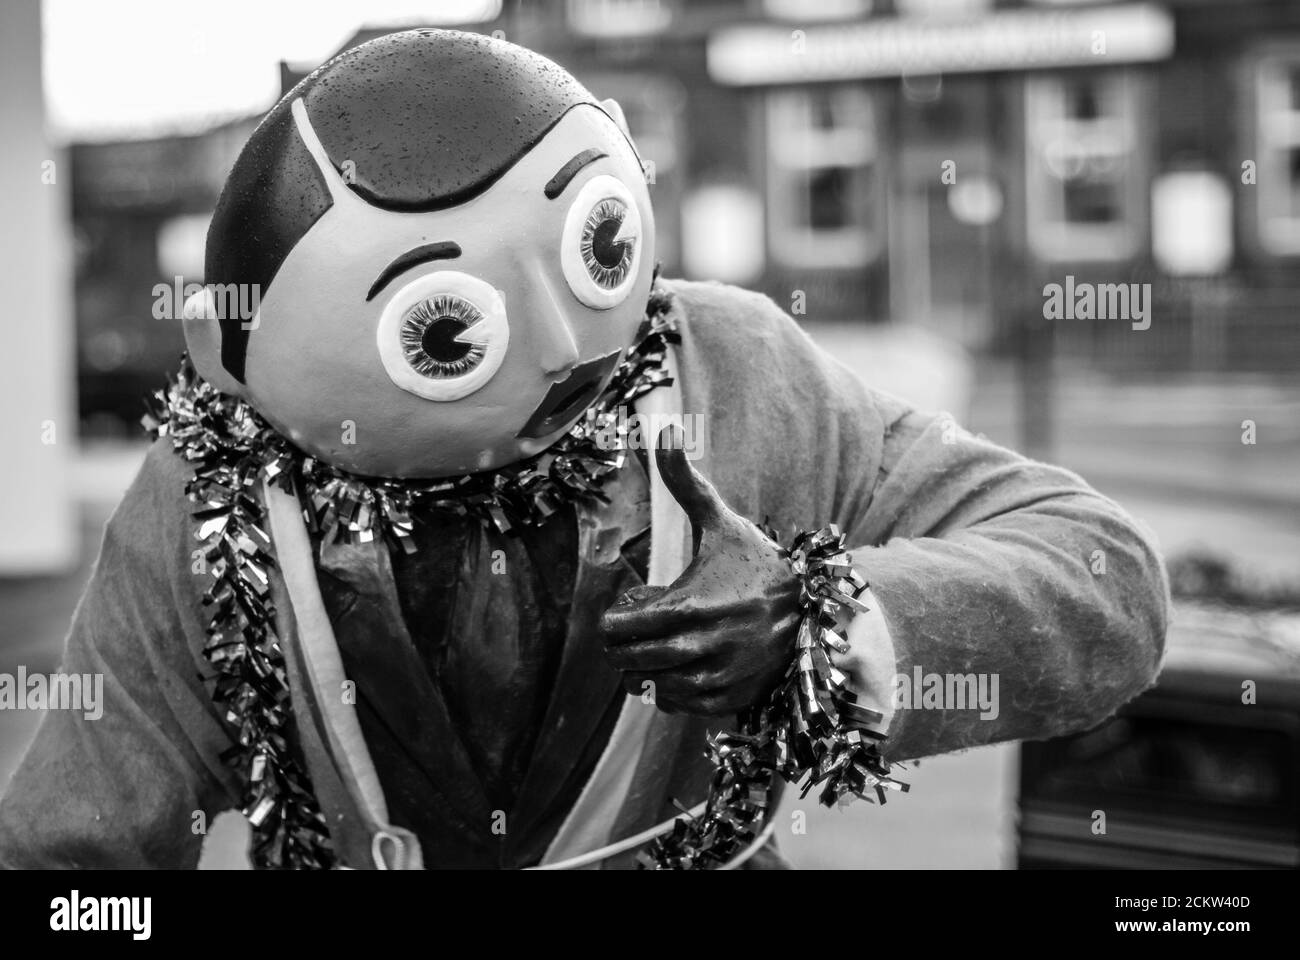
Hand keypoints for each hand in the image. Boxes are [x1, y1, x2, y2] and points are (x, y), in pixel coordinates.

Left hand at [600, 425, 801, 716]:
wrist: (812, 607)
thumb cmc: (756, 562)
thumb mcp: (720, 522)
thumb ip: (685, 481)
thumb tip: (664, 431)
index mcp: (690, 606)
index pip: (618, 631)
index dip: (616, 618)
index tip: (634, 606)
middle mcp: (701, 648)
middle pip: (627, 661)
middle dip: (625, 644)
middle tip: (643, 627)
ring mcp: (716, 677)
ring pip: (648, 687)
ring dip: (645, 668)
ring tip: (664, 645)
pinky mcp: (729, 699)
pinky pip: (676, 705)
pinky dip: (671, 690)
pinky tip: (686, 663)